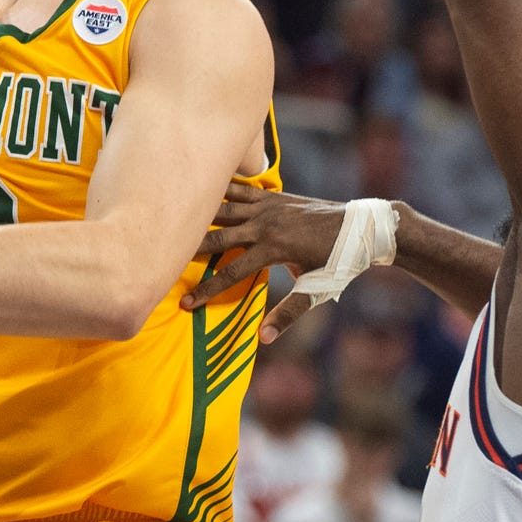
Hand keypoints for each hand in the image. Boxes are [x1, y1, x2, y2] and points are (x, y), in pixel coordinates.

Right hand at [180, 181, 350, 345]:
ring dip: (198, 212)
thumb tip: (264, 338)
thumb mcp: (316, 290)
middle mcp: (266, 224)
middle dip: (188, 248)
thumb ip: (289, 313)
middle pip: (218, 235)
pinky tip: (200, 183)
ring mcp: (268, 206)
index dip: (207, 289)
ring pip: (223, 207)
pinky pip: (239, 188)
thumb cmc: (339, 262)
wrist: (361, 227)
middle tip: (161, 256)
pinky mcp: (272, 195)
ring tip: (170, 216)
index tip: (186, 304)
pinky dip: (219, 186)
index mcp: (274, 248)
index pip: (231, 271)